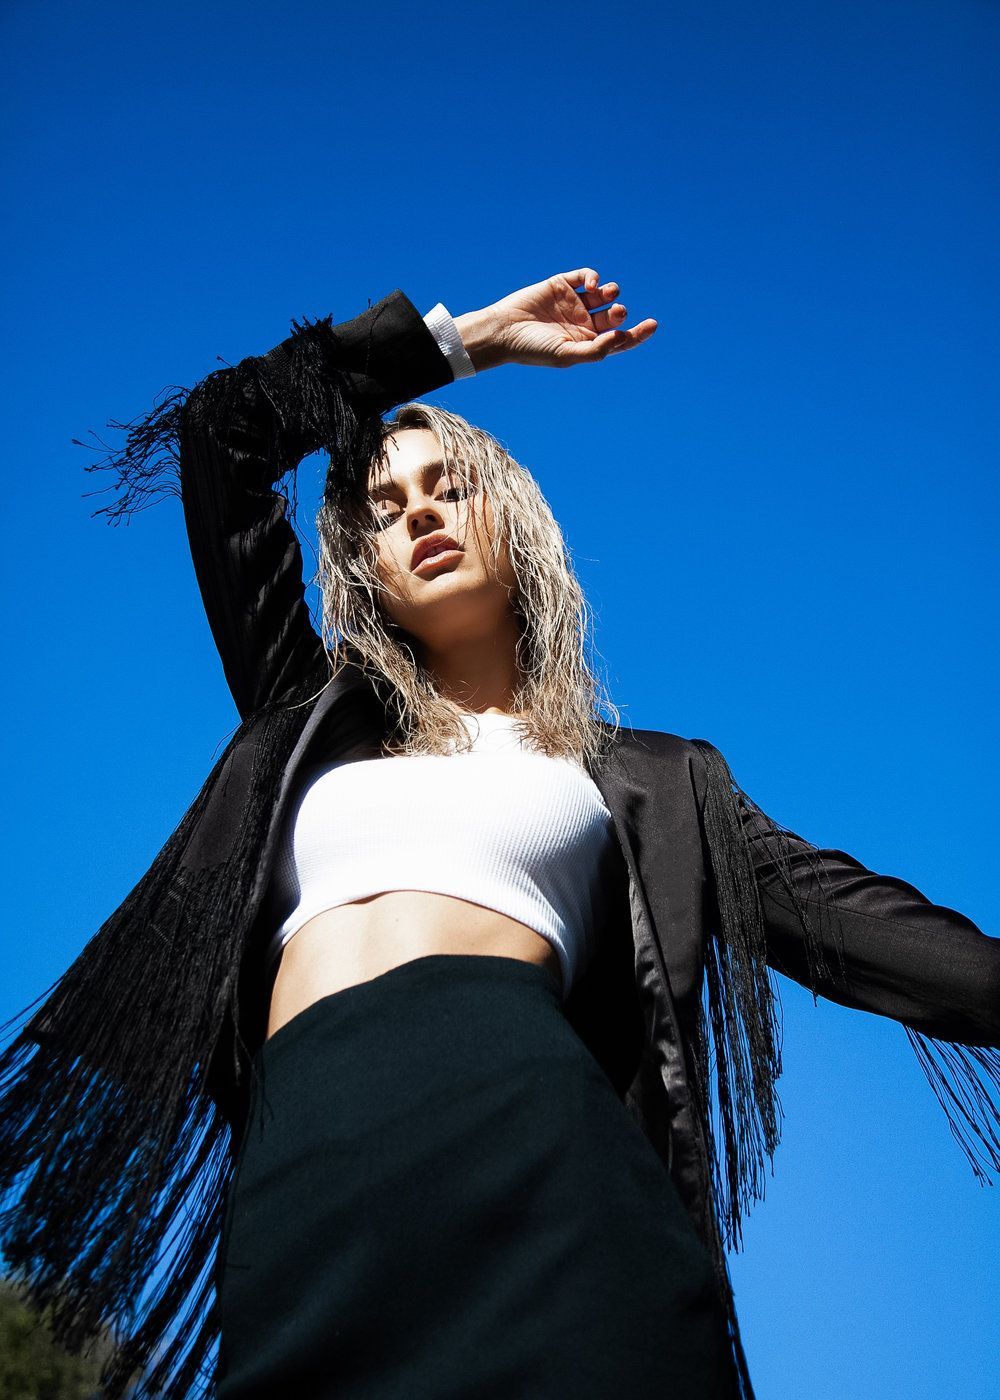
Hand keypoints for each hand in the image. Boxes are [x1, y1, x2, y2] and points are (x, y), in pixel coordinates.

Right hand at [454, 268, 656, 370]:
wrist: (504, 330)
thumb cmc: (533, 349)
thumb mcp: (566, 355)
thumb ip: (595, 350)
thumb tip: (620, 338)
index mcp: (587, 343)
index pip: (620, 339)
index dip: (638, 333)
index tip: (652, 325)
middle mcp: (584, 323)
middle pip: (614, 316)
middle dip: (619, 313)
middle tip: (614, 313)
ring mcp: (574, 303)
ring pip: (604, 294)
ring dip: (612, 293)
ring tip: (607, 295)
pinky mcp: (563, 285)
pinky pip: (586, 276)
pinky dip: (594, 276)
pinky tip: (592, 283)